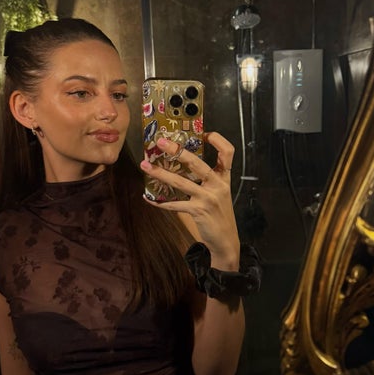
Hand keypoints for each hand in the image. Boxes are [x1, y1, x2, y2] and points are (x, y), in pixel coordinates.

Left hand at [140, 132, 239, 269]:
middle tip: (160, 142)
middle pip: (197, 163)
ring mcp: (208, 198)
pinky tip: (148, 198)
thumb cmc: (219, 214)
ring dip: (161, 173)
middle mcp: (218, 185)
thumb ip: (207, 178)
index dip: (217, 140)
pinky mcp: (198, 211)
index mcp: (224, 177)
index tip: (204, 133)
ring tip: (145, 166)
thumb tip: (183, 162)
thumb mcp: (219, 192)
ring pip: (181, 182)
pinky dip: (160, 202)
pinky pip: (174, 204)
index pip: (227, 152)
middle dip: (177, 150)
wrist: (225, 240)